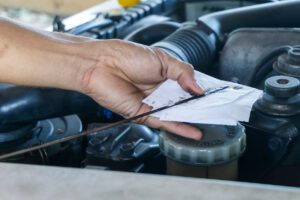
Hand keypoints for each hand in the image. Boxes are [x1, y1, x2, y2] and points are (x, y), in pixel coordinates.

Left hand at [81, 40, 203, 139]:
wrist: (102, 64)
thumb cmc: (126, 56)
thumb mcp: (162, 59)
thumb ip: (183, 73)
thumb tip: (198, 88)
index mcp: (165, 76)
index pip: (188, 86)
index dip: (200, 91)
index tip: (215, 96)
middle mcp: (160, 91)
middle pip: (184, 102)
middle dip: (199, 107)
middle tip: (216, 110)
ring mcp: (153, 104)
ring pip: (176, 114)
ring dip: (192, 119)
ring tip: (211, 121)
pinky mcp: (144, 114)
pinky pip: (164, 123)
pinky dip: (179, 128)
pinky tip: (194, 131)